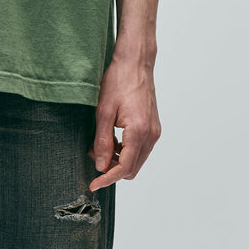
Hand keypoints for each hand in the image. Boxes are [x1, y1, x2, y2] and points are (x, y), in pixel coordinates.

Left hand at [88, 56, 160, 190]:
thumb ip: (103, 141)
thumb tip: (101, 166)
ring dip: (119, 159)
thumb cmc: (118, 81)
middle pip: (132, 168)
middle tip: (94, 155)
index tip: (93, 184)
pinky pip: (140, 149)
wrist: (136, 63)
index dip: (107, 179)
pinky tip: (113, 137)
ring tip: (101, 144)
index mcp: (139, 131)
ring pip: (136, 160)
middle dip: (112, 168)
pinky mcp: (153, 127)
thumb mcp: (103, 111)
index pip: (124, 167)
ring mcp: (154, 131)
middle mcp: (151, 135)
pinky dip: (126, 150)